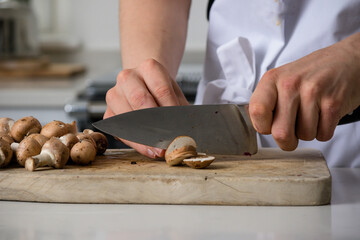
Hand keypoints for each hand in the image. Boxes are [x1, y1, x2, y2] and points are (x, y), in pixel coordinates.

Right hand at [104, 58, 188, 157]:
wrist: (146, 86)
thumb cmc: (162, 92)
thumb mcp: (175, 95)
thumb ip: (181, 112)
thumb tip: (185, 133)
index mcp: (149, 68)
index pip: (161, 89)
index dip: (171, 110)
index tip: (179, 127)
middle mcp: (128, 77)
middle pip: (140, 99)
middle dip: (155, 124)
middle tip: (168, 141)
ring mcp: (115, 94)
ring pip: (127, 116)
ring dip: (145, 136)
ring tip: (160, 149)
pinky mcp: (108, 112)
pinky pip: (120, 130)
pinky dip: (136, 143)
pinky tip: (149, 150)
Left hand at [249, 33, 359, 150]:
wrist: (348, 59)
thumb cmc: (311, 74)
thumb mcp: (281, 79)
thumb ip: (266, 101)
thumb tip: (257, 124)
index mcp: (272, 79)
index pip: (256, 112)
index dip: (264, 127)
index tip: (270, 125)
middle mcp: (290, 84)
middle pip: (280, 133)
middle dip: (288, 140)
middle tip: (293, 132)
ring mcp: (313, 92)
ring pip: (304, 136)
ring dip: (308, 132)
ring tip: (312, 114)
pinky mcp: (333, 102)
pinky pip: (323, 135)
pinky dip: (324, 131)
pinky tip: (324, 115)